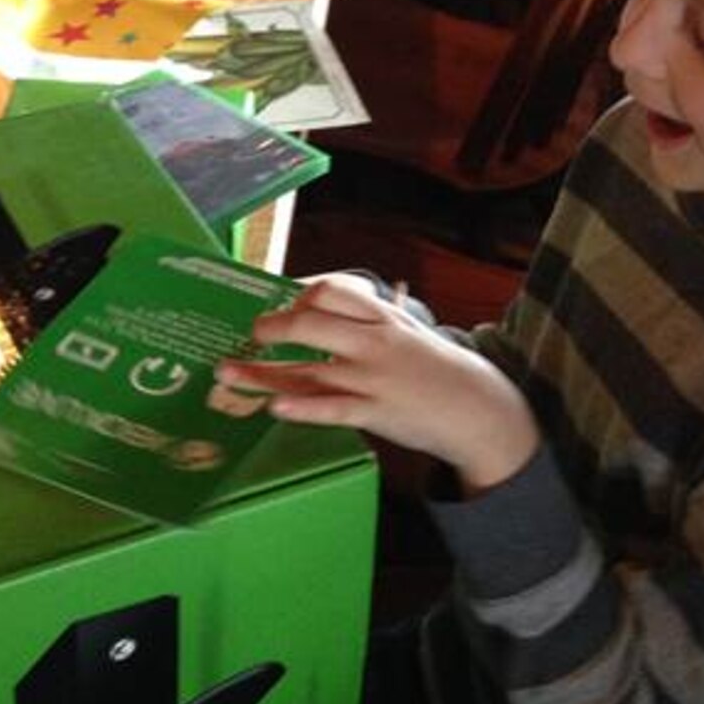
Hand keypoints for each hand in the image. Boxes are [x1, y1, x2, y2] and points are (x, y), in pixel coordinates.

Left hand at [219, 275, 539, 494]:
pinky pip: (332, 409)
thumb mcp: (403, 329)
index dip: (297, 295)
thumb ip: (363, 319)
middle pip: (312, 323)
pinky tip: (274, 407)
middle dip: (273, 326)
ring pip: (309, 371)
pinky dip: (301, 408)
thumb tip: (312, 308)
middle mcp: (374, 342)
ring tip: (227, 374)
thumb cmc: (430, 366)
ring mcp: (374, 378)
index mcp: (381, 316)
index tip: (275, 303)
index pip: (332, 290)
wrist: (476, 407)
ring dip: (262, 374)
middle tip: (251, 334)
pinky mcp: (377, 412)